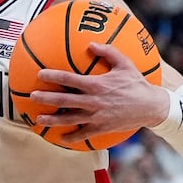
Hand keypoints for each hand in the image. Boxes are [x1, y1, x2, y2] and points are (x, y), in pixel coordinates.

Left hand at [29, 43, 169, 145]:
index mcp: (96, 85)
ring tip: (39, 119)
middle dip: (46, 98)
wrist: (151, 107)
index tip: (40, 74)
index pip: (69, 79)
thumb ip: (107, 52)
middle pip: (64, 100)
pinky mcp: (101, 128)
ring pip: (69, 119)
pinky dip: (71, 137)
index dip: (53, 76)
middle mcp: (93, 101)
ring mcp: (96, 117)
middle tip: (32, 97)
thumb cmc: (137, 84)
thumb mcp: (124, 64)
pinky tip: (61, 138)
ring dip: (52, 120)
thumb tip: (90, 44)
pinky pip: (83, 134)